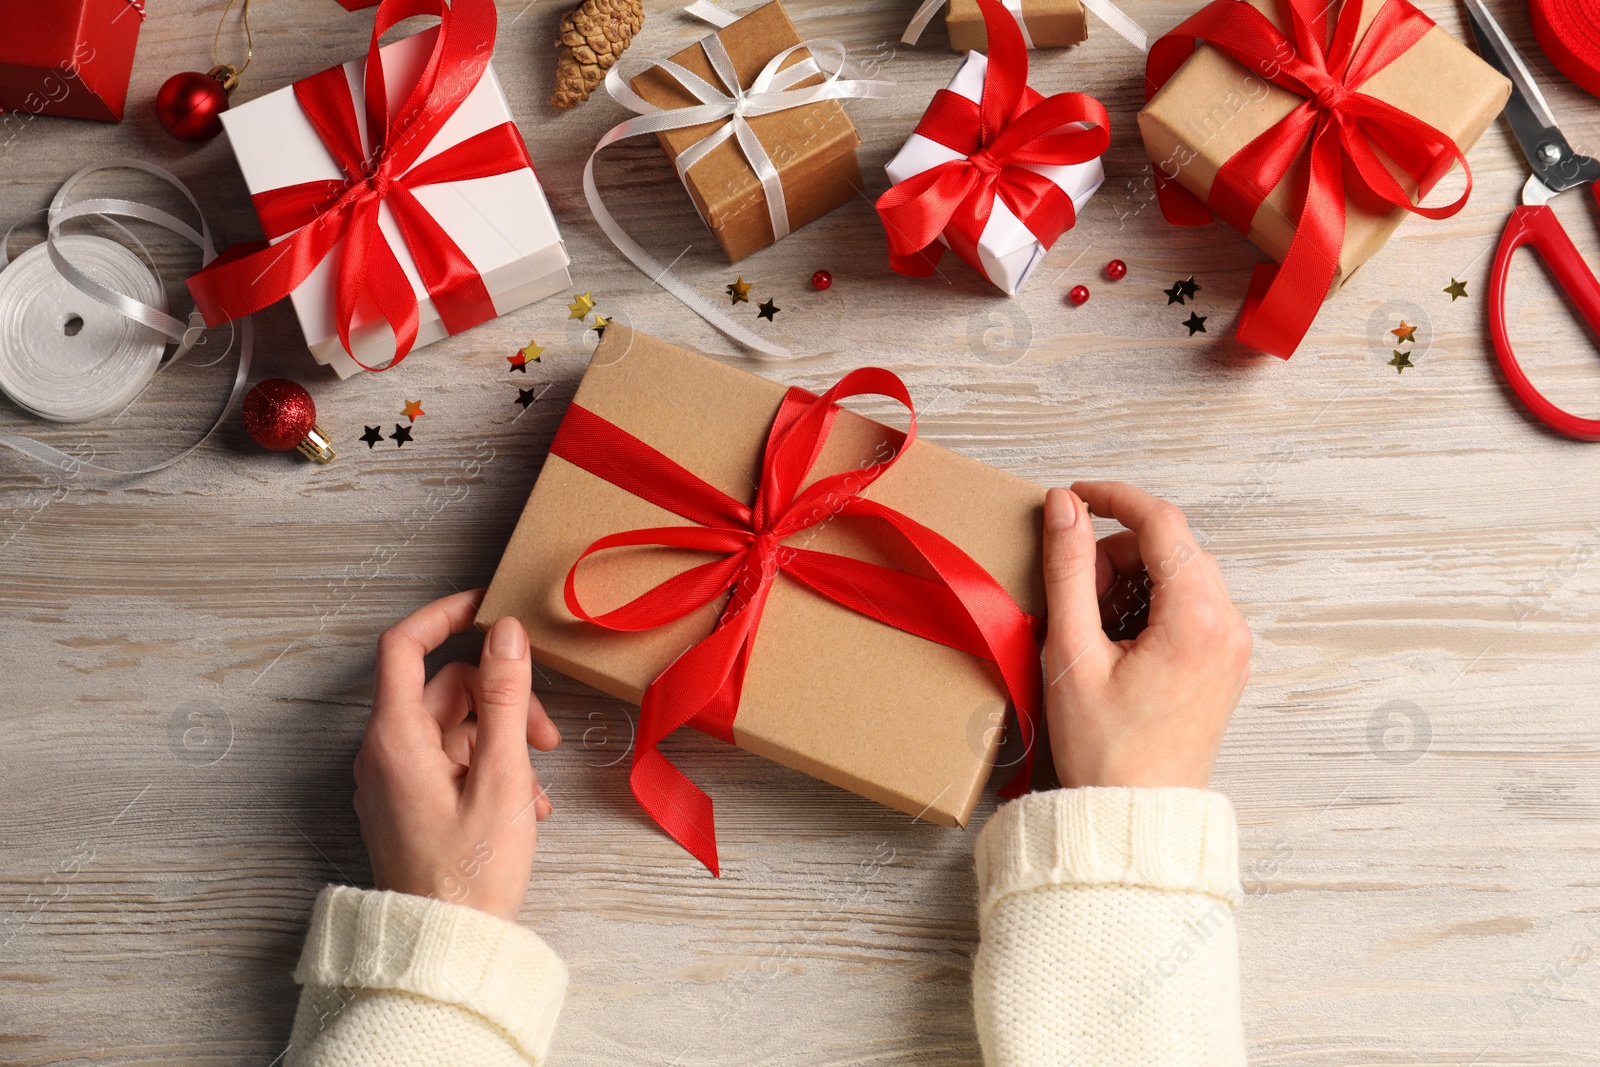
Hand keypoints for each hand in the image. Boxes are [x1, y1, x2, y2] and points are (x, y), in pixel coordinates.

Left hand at [354, 590, 560, 921]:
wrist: (444, 949)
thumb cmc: (471, 873)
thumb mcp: (503, 776)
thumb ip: (508, 698)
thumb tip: (506, 634)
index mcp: (395, 739)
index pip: (404, 646)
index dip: (445, 615)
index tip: (487, 605)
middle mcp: (383, 754)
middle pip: (444, 691)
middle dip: (502, 702)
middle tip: (547, 737)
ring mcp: (393, 781)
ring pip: (453, 728)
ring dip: (502, 743)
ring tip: (535, 790)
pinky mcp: (407, 804)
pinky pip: (448, 762)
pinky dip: (487, 769)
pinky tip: (521, 806)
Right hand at [1040, 482, 1250, 789]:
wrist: (1134, 818)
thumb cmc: (1105, 750)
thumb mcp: (1072, 652)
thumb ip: (1067, 570)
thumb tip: (1064, 507)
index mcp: (1199, 619)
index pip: (1162, 522)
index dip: (1113, 498)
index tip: (1073, 497)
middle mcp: (1229, 626)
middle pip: (1171, 547)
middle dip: (1115, 552)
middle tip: (1072, 591)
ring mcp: (1232, 647)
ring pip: (1179, 574)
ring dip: (1129, 579)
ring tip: (1089, 626)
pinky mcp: (1222, 664)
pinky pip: (1188, 606)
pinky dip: (1147, 605)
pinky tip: (1112, 640)